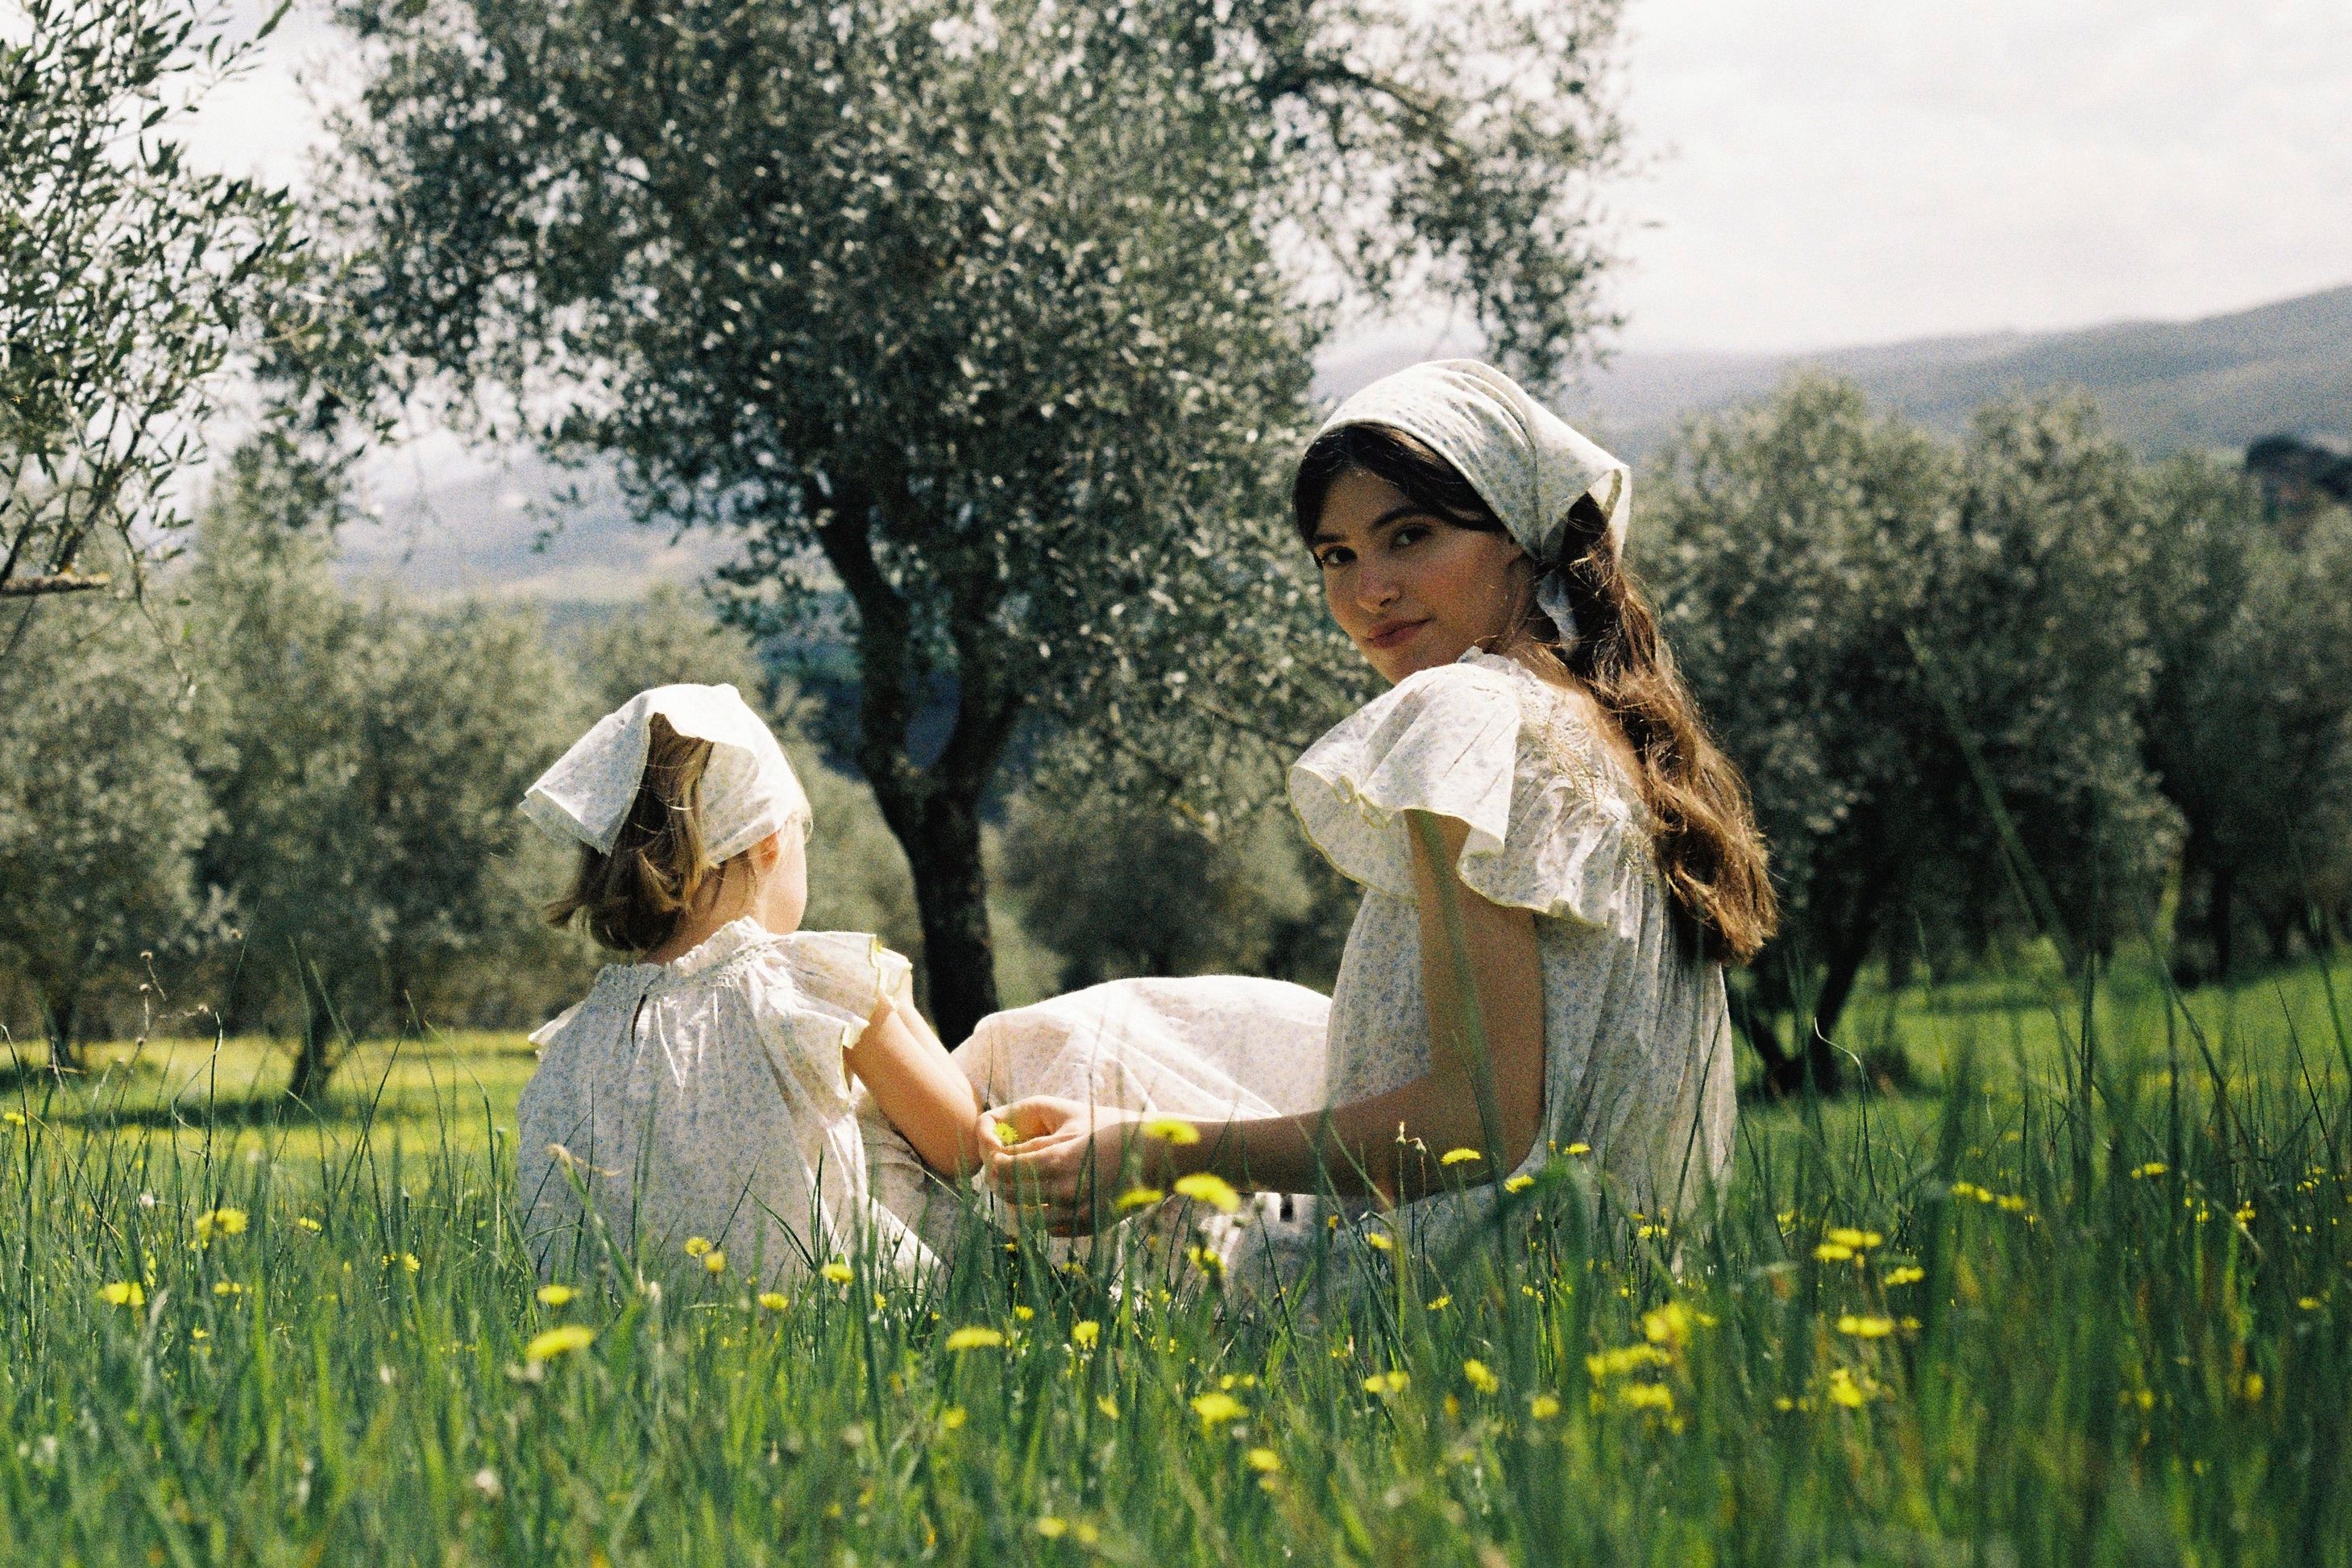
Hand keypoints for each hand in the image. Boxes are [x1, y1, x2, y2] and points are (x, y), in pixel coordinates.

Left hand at [982, 1097, 1156, 1236]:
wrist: (1159, 1153)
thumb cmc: (1116, 1130)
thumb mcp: (1075, 1128)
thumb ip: (1039, 1145)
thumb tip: (1005, 1158)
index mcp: (1057, 1159)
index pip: (1003, 1168)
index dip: (994, 1162)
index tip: (997, 1155)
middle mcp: (1064, 1190)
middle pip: (1009, 1194)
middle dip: (1000, 1183)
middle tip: (1002, 1173)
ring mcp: (1077, 1211)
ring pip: (1026, 1217)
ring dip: (1020, 1203)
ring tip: (1023, 1189)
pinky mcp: (1090, 1225)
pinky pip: (1051, 1228)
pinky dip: (1043, 1217)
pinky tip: (1050, 1202)